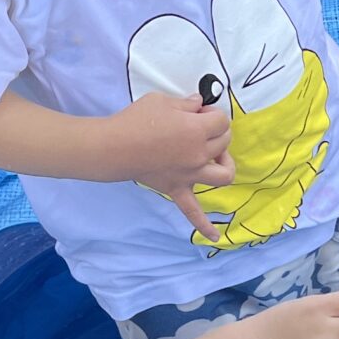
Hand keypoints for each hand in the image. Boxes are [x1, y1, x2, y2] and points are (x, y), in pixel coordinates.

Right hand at [119, 90, 236, 236]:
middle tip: (199, 126)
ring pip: (223, 175)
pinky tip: (215, 237)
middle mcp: (199, 154)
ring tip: (215, 158)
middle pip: (224, 142)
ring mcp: (190, 175)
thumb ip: (186, 104)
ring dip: (224, 165)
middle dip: (216, 131)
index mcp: (197, 130)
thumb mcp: (162, 101)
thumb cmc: (136, 120)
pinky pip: (193, 212)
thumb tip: (199, 104)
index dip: (212, 114)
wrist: (114, 147)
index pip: (221, 121)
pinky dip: (205, 225)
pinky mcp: (176, 190)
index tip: (199, 112)